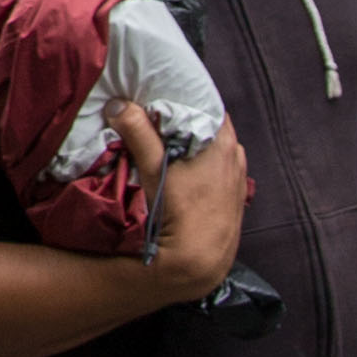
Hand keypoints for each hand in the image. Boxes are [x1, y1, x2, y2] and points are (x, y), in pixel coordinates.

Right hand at [111, 100, 250, 301]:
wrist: (198, 262)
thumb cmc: (182, 213)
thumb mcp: (155, 169)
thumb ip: (139, 133)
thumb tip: (119, 105)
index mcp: (224, 143)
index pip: (207, 105)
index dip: (185, 97)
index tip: (162, 94)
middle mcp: (237, 158)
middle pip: (209, 128)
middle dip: (186, 122)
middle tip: (157, 117)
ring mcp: (237, 180)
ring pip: (214, 151)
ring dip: (193, 147)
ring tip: (166, 146)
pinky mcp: (233, 200)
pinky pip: (218, 172)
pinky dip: (201, 167)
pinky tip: (182, 174)